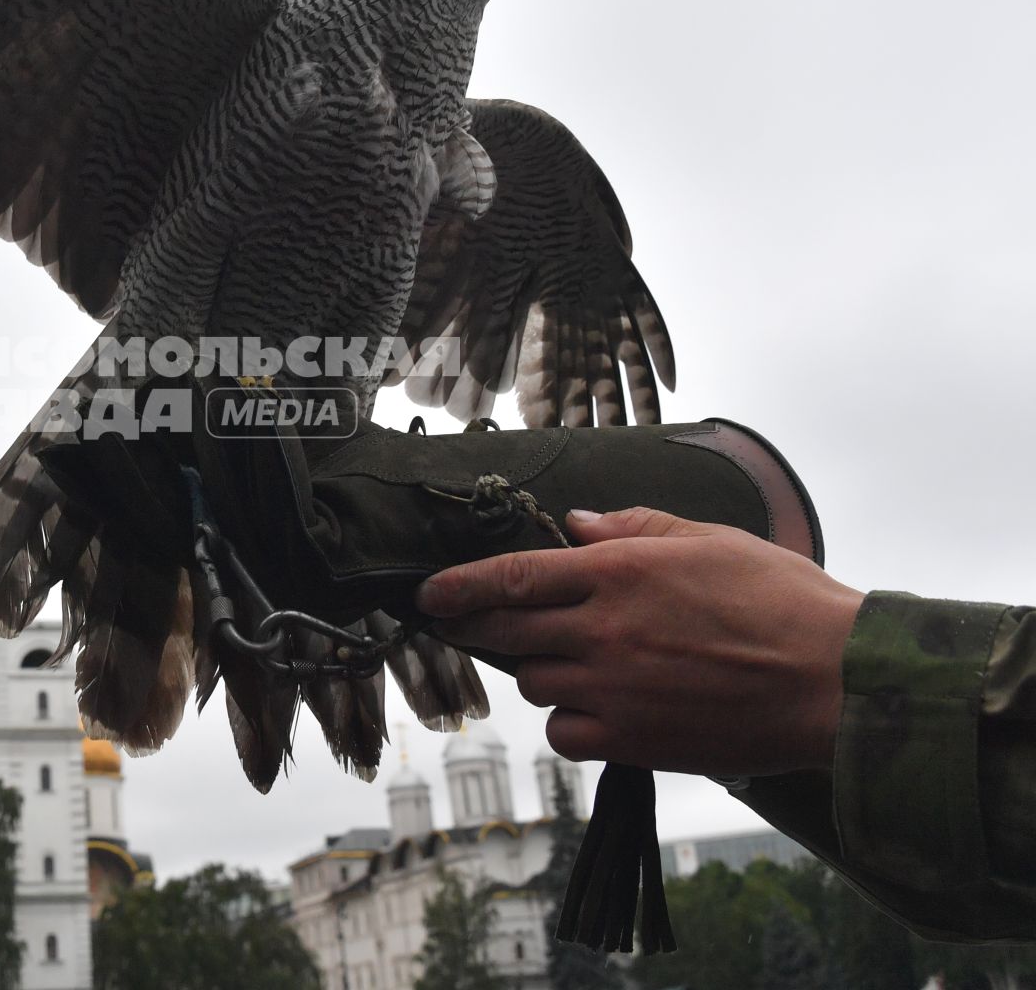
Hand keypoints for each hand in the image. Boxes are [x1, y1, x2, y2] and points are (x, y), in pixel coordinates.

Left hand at [416, 507, 863, 777]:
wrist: (835, 685)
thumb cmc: (784, 603)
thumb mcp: (712, 540)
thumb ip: (636, 527)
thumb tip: (576, 524)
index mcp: (619, 572)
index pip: (513, 574)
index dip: (460, 585)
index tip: (428, 594)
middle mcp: (603, 629)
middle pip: (505, 631)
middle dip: (474, 626)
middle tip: (460, 624)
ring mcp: (613, 687)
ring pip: (534, 682)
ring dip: (540, 670)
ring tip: (577, 662)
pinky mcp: (631, 740)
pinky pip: (565, 732)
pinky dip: (570, 721)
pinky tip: (599, 708)